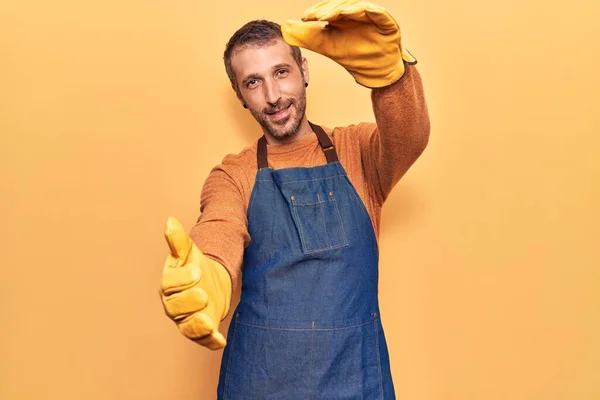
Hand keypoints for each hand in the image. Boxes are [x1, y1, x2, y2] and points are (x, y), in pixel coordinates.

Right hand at [159, 217, 231, 349]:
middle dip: (189, 302)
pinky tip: (220, 341)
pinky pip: (203, 340)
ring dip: (197, 327)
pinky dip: (210, 342)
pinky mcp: (202, 330)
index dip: (183, 279)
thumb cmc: (194, 265)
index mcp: (169, 284)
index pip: (170, 284)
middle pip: (176, 308)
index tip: (198, 271)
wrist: (209, 280)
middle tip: (204, 295)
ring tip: (208, 322)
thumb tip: (170, 221)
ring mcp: (187, 319)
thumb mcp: (189, 251)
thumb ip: (179, 239)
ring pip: (187, 327)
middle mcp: (174, 305)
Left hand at [281, 0, 415, 87]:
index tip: (305, 18)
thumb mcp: (326, 46)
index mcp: (343, 17)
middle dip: (326, 9)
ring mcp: (372, 17)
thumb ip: (306, 37)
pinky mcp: (387, 23)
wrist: (376, 73)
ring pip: (357, 6)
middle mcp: (357, 14)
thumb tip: (285, 28)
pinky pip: (379, 13)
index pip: (328, 9)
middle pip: (341, 5)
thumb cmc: (354, 56)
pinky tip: (357, 10)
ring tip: (328, 15)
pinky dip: (368, 10)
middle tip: (314, 16)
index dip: (316, 12)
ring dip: (343, 8)